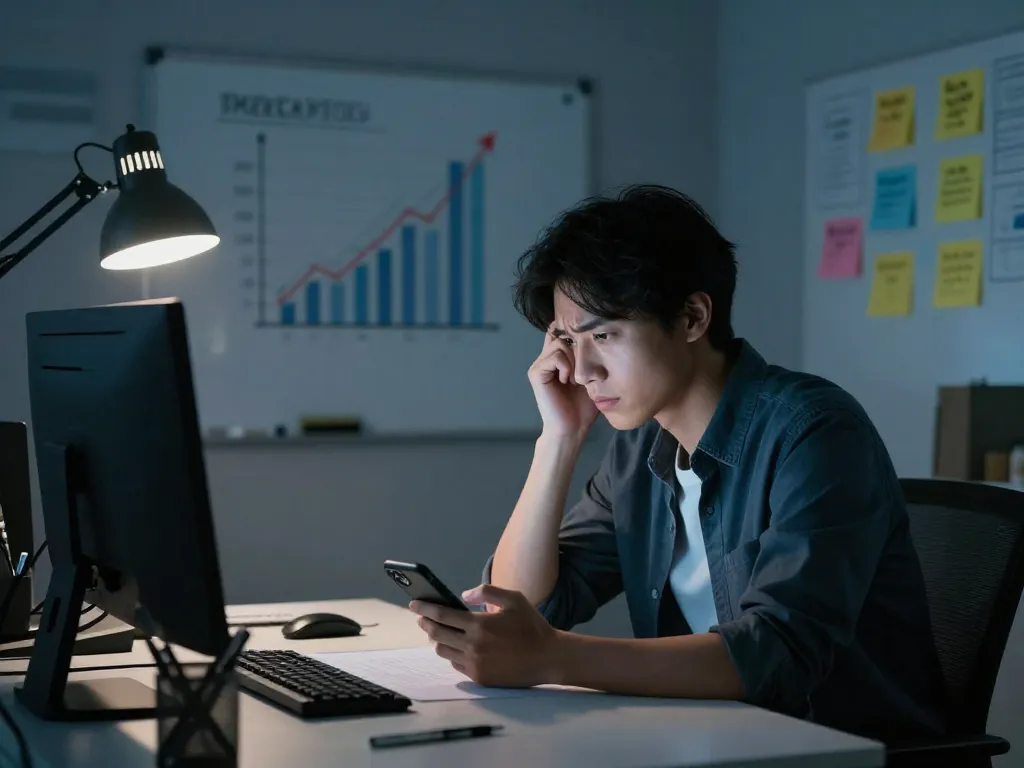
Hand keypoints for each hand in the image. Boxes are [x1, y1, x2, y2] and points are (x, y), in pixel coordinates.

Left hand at [409, 585, 559, 687]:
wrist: (548, 658)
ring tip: (438, 632)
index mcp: (479, 624)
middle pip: (437, 634)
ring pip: (443, 651)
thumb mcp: (514, 599)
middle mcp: (473, 645)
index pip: (442, 615)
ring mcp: (475, 664)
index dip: (425, 608)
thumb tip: (464, 594)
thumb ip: (487, 592)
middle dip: (425, 623)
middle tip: (421, 617)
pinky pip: (456, 665)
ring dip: (437, 640)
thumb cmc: (532, 626)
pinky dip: (451, 654)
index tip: (414, 604)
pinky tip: (455, 647)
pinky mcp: (479, 677)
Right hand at [528, 325, 598, 440]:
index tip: (590, 348)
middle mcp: (545, 359)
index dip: (576, 333)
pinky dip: (566, 367)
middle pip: (562, 333)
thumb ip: (589, 356)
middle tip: (583, 372)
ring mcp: (539, 365)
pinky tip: (568, 382)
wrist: (573, 429)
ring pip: (560, 343)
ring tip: (575, 379)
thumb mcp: (591, 376)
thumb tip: (596, 334)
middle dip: (579, 349)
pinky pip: (555, 357)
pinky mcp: (536, 373)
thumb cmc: (584, 407)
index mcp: (557, 358)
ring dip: (574, 360)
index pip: (562, 330)